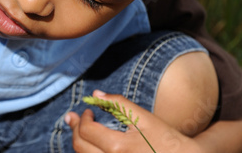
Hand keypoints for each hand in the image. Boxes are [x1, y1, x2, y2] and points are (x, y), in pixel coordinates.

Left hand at [65, 91, 201, 152]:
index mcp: (118, 147)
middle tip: (76, 119)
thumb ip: (118, 103)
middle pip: (79, 146)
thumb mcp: (144, 118)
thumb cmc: (166, 139)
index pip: (86, 130)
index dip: (83, 118)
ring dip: (80, 142)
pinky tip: (93, 145)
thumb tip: (95, 94)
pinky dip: (89, 152)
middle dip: (75, 129)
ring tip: (84, 131)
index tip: (89, 111)